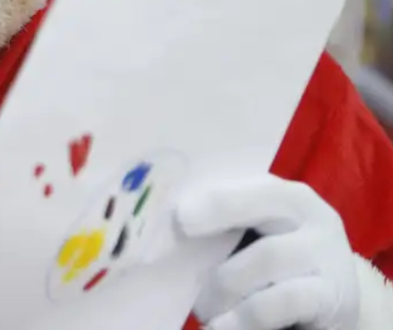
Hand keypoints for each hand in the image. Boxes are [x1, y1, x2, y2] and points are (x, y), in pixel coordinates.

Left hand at [176, 174, 358, 329]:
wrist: (329, 306)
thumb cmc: (274, 265)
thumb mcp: (254, 237)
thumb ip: (223, 224)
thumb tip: (166, 226)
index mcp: (288, 195)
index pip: (251, 183)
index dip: (215, 196)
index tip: (178, 214)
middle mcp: (314, 216)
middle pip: (264, 205)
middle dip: (216, 218)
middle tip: (179, 241)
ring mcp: (328, 256)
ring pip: (267, 257)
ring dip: (224, 284)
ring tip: (201, 306)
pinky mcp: (333, 298)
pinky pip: (280, 301)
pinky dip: (244, 317)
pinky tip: (220, 326)